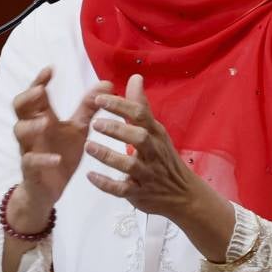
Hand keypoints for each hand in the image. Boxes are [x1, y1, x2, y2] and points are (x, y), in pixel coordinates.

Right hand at [11, 66, 110, 229]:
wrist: (49, 189)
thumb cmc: (61, 153)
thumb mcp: (78, 129)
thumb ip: (89, 107)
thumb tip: (107, 83)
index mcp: (42, 117)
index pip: (35, 94)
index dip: (39, 81)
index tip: (51, 69)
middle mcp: (32, 130)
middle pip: (19, 107)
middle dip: (27, 97)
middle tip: (41, 91)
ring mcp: (29, 149)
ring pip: (19, 132)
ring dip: (31, 126)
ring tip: (46, 122)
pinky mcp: (31, 170)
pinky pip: (30, 162)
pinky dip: (42, 159)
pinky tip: (56, 158)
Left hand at [84, 74, 200, 219]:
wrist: (183, 194)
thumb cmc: (163, 157)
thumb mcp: (156, 130)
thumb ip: (141, 105)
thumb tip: (135, 77)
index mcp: (155, 134)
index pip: (141, 115)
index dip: (120, 106)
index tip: (99, 99)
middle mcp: (153, 152)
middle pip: (139, 138)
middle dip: (117, 129)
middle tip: (95, 123)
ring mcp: (147, 174)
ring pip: (129, 165)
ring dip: (108, 156)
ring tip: (89, 147)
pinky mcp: (139, 193)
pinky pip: (122, 189)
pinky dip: (106, 184)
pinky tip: (90, 176)